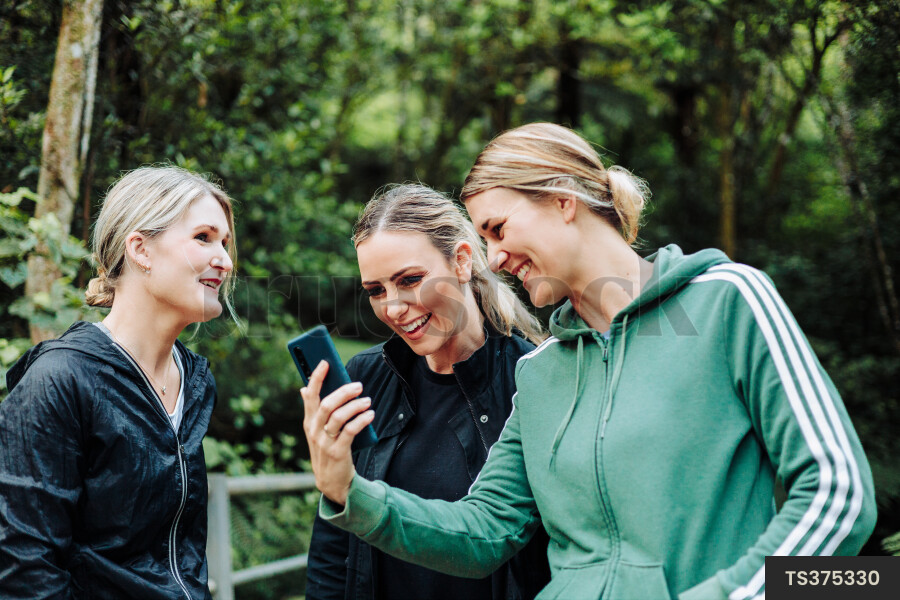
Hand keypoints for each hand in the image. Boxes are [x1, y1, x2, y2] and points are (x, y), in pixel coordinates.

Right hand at [301, 361, 374, 504]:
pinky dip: (361, 420)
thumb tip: (304, 388)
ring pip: (339, 417)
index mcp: (308, 421)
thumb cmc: (326, 449)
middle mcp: (314, 430)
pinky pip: (350, 431)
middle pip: (326, 404)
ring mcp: (325, 442)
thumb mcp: (316, 430)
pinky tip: (369, 414)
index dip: (317, 378)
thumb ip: (313, 410)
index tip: (325, 362)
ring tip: (367, 401)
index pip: (310, 395)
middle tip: (358, 385)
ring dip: (355, 406)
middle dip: (343, 392)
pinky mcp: (338, 452)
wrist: (331, 481)